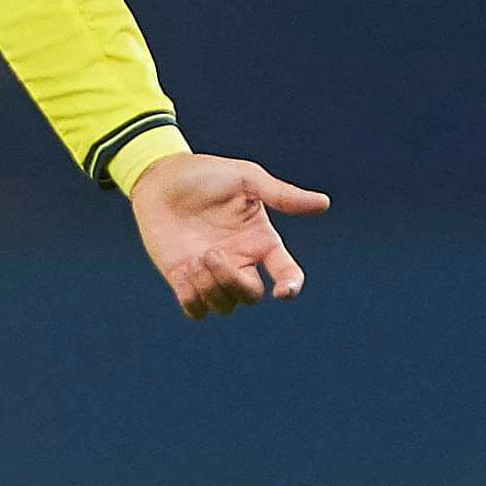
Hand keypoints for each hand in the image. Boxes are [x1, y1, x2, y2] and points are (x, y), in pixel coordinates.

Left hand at [126, 150, 326, 320]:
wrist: (160, 178)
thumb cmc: (206, 174)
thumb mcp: (246, 178)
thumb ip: (281, 195)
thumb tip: (324, 203)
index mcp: (260, 240)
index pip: (286, 273)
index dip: (290, 287)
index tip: (282, 292)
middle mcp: (240, 261)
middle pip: (251, 296)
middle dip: (233, 282)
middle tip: (211, 253)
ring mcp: (212, 273)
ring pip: (224, 306)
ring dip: (211, 287)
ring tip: (195, 258)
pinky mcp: (184, 279)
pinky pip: (196, 310)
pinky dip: (193, 300)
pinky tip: (184, 272)